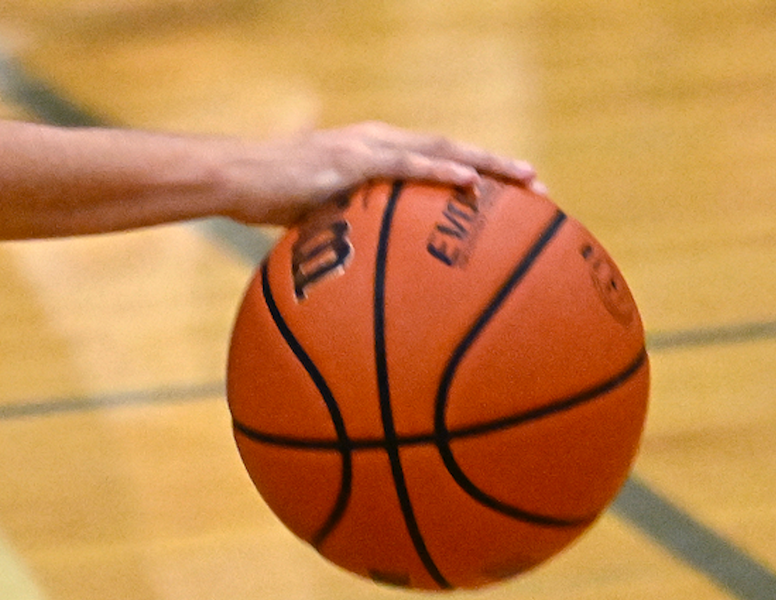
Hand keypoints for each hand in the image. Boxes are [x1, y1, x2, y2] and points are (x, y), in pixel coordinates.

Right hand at [221, 121, 543, 224]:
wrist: (234, 178)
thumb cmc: (273, 200)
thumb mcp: (323, 222)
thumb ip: (353, 238)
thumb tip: (374, 280)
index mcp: (378, 154)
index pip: (439, 160)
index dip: (481, 174)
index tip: (519, 196)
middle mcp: (381, 142)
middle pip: (453, 150)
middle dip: (500, 168)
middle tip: (542, 188)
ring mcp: (367, 147)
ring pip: (440, 148)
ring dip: (487, 163)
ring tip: (526, 180)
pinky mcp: (349, 159)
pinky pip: (404, 164)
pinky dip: (440, 170)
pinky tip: (471, 181)